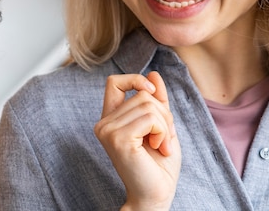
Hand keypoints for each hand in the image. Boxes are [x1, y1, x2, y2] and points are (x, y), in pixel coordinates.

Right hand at [94, 71, 180, 210]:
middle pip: (141, 94)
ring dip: (165, 125)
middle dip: (163, 114)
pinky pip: (150, 118)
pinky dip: (163, 131)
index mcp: (110, 119)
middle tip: (162, 138)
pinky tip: (159, 148)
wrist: (157, 195)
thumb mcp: (162, 126)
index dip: (134, 80)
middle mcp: (104, 123)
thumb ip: (156, 101)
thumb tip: (154, 73)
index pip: (114, 82)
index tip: (152, 92)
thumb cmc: (159, 166)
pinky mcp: (118, 139)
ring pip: (148, 104)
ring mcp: (108, 131)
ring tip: (161, 145)